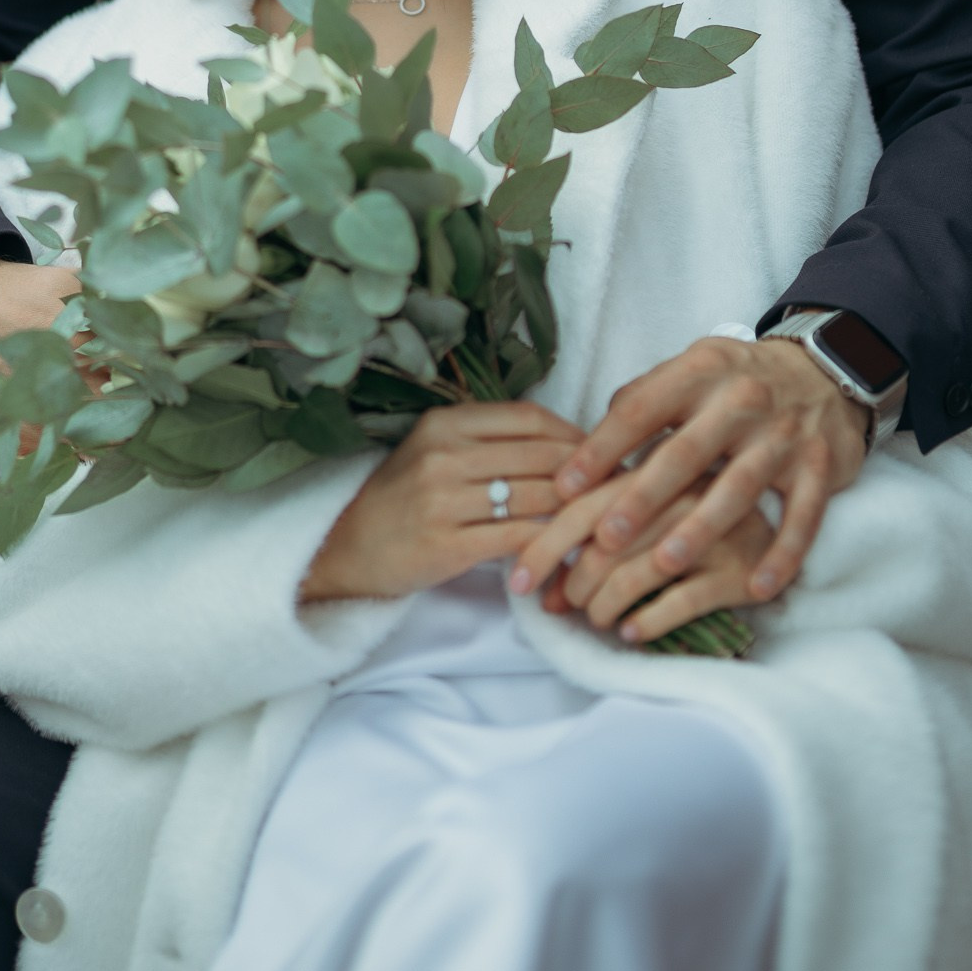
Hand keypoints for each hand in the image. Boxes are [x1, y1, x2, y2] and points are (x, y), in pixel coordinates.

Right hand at [299, 401, 584, 605]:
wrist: (349, 548)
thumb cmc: (405, 498)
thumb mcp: (437, 451)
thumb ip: (490, 442)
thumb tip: (570, 443)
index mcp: (445, 423)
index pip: (529, 418)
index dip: (574, 434)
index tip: (603, 452)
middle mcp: (443, 454)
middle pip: (539, 456)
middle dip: (587, 472)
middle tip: (622, 485)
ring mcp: (443, 500)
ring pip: (534, 497)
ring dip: (577, 509)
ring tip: (606, 517)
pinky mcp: (447, 545)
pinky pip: (516, 538)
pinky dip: (551, 544)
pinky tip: (573, 551)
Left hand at [515, 335, 867, 608]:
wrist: (825, 368)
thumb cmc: (736, 380)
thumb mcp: (690, 369)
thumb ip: (643, 399)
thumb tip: (588, 443)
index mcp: (699, 372)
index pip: (641, 409)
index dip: (601, 448)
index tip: (565, 487)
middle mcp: (741, 400)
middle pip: (685, 452)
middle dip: (643, 495)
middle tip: (604, 536)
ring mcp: (784, 434)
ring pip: (739, 487)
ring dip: (701, 529)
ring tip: (664, 565)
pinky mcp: (819, 467)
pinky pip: (803, 516)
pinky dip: (783, 553)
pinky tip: (759, 588)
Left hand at [519, 479, 773, 644]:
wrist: (801, 454)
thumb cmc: (709, 477)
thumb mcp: (661, 460)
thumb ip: (609, 486)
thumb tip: (548, 534)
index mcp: (656, 454)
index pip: (583, 502)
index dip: (544, 544)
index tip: (518, 580)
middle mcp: (688, 484)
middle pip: (606, 540)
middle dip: (574, 581)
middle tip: (562, 603)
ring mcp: (719, 525)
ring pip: (641, 573)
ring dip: (608, 605)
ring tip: (597, 618)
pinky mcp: (743, 566)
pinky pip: (685, 602)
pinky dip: (650, 623)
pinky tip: (632, 631)